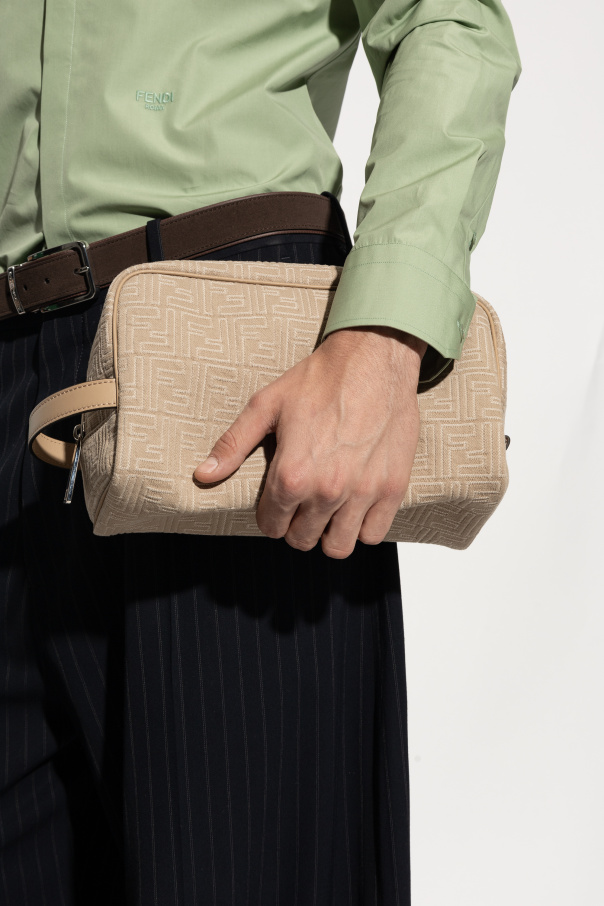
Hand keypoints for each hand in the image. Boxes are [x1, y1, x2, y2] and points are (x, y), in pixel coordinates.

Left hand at [194, 326, 426, 557]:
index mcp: (291, 475)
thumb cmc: (319, 379)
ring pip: (338, 547)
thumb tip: (203, 474)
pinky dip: (362, 527)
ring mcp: (363, 493)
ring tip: (328, 510)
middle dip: (296, 527)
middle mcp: (327, 491)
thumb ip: (234, 444)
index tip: (277, 504)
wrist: (373, 358)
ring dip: (328, 533)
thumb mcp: (266, 405)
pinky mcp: (392, 489)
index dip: (270, 517)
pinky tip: (354, 506)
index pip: (271, 526)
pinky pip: (373, 535)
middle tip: (301, 505)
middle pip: (302, 540)